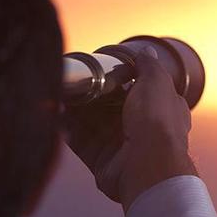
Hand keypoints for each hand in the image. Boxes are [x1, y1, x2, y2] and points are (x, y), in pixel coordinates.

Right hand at [63, 47, 197, 211]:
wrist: (147, 164)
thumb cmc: (157, 121)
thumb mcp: (156, 81)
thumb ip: (148, 66)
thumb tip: (146, 52)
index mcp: (160, 108)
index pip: (138, 90)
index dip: (120, 79)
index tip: (100, 68)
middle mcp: (142, 127)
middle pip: (110, 107)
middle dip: (91, 95)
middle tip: (72, 81)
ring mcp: (122, 145)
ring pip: (93, 123)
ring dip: (75, 110)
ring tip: (58, 94)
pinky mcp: (103, 160)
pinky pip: (81, 142)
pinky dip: (68, 130)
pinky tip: (56, 116)